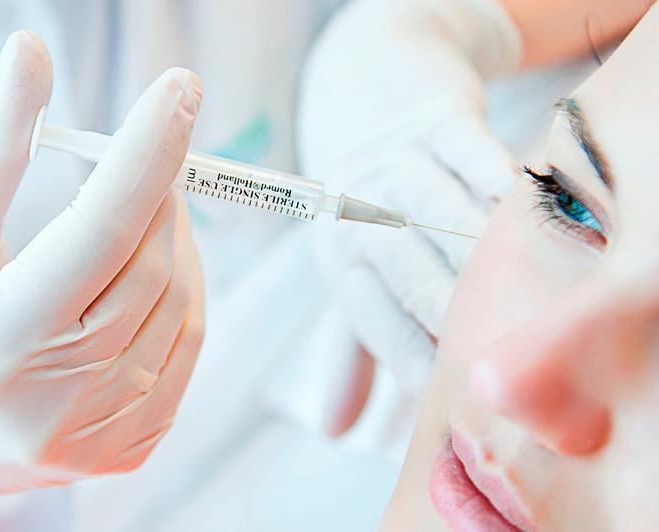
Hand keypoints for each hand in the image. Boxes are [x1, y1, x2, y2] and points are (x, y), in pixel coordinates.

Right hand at [0, 31, 203, 528]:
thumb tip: (31, 51)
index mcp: (0, 341)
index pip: (101, 230)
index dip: (147, 151)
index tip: (180, 89)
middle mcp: (57, 399)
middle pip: (151, 267)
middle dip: (164, 193)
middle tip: (155, 151)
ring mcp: (99, 434)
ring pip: (181, 307)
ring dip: (178, 241)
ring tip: (149, 209)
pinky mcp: (127, 452)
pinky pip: (186, 351)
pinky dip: (183, 296)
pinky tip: (155, 271)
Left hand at [295, 0, 521, 434]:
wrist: (362, 86)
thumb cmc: (360, 201)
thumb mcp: (345, 268)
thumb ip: (348, 349)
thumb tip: (334, 430)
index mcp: (337, 255)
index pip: (374, 319)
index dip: (412, 359)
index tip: (450, 396)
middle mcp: (359, 210)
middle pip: (412, 273)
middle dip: (455, 316)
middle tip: (498, 354)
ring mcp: (397, 162)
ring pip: (446, 217)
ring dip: (486, 256)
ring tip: (525, 294)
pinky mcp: (436, 119)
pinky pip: (472, 154)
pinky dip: (502, 185)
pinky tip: (523, 214)